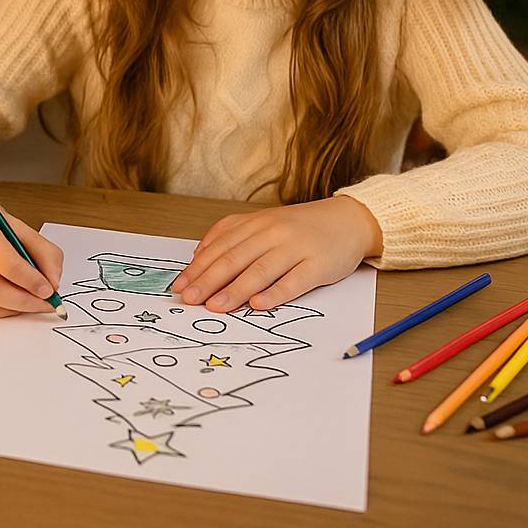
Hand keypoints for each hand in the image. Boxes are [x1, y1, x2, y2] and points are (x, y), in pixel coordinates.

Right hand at [0, 194, 64, 317]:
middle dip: (26, 302)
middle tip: (46, 303)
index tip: (50, 290)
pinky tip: (13, 301)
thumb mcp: (17, 225)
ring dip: (15, 309)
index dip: (31, 280)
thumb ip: (43, 251)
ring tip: (32, 302)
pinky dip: (1, 310)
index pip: (5, 262)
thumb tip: (54, 283)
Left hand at [170, 196, 382, 312]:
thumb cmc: (300, 227)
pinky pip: (294, 281)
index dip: (198, 268)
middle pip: (235, 259)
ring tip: (216, 306)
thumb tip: (198, 255)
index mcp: (256, 224)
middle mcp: (273, 233)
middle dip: (209, 281)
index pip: (220, 248)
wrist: (348, 221)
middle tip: (190, 299)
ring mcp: (296, 248)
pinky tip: (258, 305)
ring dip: (235, 290)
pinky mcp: (318, 265)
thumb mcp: (262, 222)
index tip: (180, 286)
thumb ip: (230, 233)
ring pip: (260, 271)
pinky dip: (275, 294)